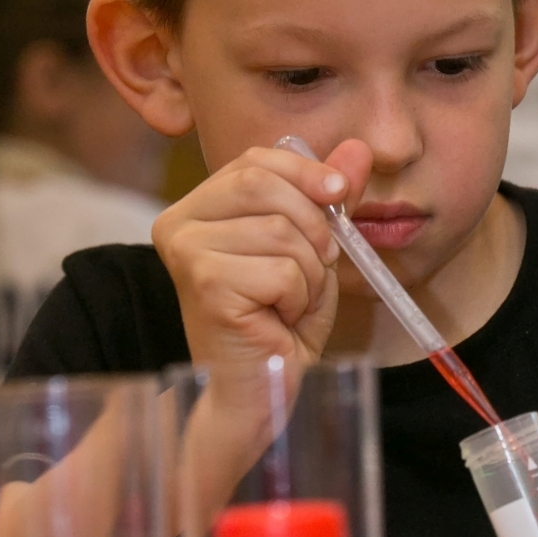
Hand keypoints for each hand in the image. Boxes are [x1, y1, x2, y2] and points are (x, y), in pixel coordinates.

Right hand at [153, 137, 372, 376]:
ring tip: (291, 300)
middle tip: (319, 263)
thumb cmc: (281, 321)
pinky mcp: (204, 283)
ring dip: (309, 271)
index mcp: (197, 206)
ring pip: (281, 230)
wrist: (262, 389)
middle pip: (262, 183)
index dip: (305, 172)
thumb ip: (328, 198)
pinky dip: (299, 297)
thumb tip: (359, 148)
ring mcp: (186, 251)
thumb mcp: (312, 248)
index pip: (254, 161)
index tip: (339, 194)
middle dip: (312, 223)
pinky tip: (279, 318)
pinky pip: (282, 270)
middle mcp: (178, 222)